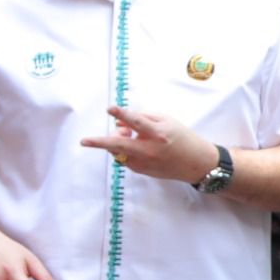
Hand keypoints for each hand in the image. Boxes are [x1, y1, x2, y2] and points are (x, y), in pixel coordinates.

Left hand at [81, 106, 216, 183]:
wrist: (196, 163)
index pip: (137, 122)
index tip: (110, 109)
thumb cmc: (181, 137)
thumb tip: (119, 122)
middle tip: (84, 141)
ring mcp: (144, 163)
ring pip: (118, 150)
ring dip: (117, 140)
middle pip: (119, 145)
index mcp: (159, 134)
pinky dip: (124, 149)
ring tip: (129, 133)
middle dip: (99, 142)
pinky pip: (124, 157)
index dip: (123, 114)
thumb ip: (142, 118)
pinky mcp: (141, 170)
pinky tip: (137, 145)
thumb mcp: (166, 121)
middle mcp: (150, 150)